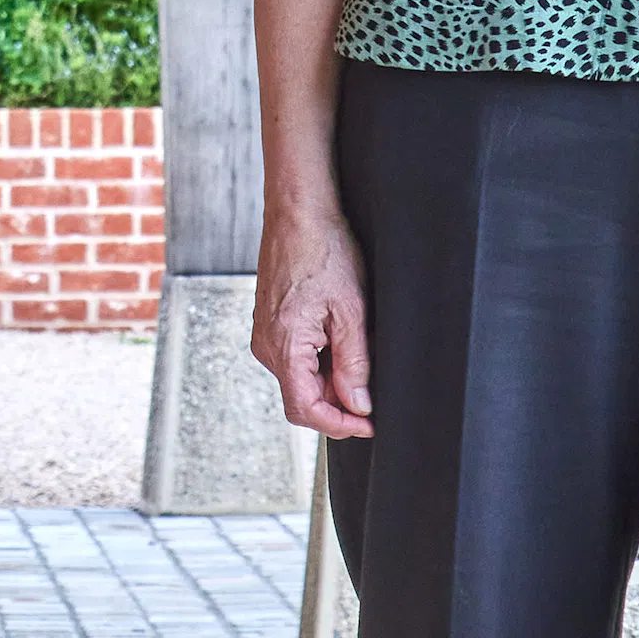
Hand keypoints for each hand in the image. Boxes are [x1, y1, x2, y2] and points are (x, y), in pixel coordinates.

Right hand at [256, 196, 375, 439]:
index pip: (305, 410)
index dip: (340, 424)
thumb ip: (355, 363)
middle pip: (302, 397)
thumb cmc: (324, 251)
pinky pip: (295, 358)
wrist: (298, 213)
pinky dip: (320, 362)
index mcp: (284, 346)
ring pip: (300, 379)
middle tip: (373, 391)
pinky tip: (342, 341)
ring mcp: (265, 335)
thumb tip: (358, 404)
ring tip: (360, 357)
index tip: (369, 424)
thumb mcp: (352, 311)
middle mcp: (266, 346)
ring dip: (331, 382)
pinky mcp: (269, 324)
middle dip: (339, 403)